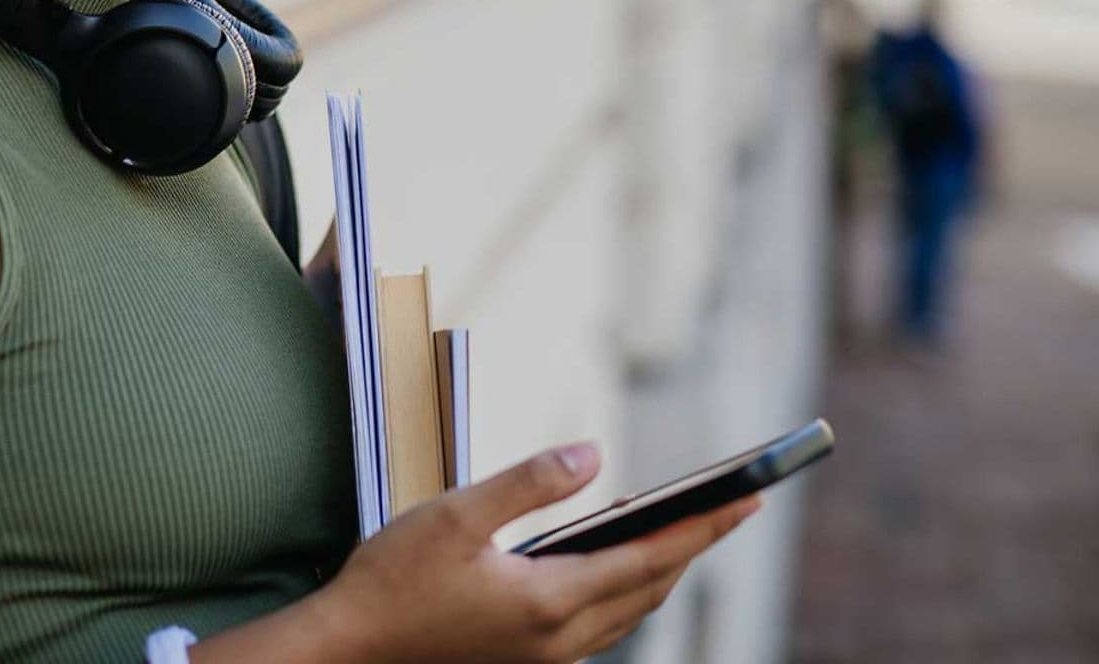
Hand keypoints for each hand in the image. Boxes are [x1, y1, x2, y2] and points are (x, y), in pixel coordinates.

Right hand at [317, 443, 761, 663]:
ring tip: (681, 528)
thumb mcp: (457, 514)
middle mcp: (559, 639)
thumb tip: (593, 455)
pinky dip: (622, 589)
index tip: (745, 500)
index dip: (702, 527)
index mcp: (549, 600)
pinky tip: (608, 561)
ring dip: (660, 570)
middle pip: (650, 589)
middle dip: (694, 546)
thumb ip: (529, 482)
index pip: (649, 558)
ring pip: (628, 613)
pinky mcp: (526, 661)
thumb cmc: (395, 578)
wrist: (352, 648)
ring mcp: (545, 658)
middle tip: (732, 507)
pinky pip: (598, 626)